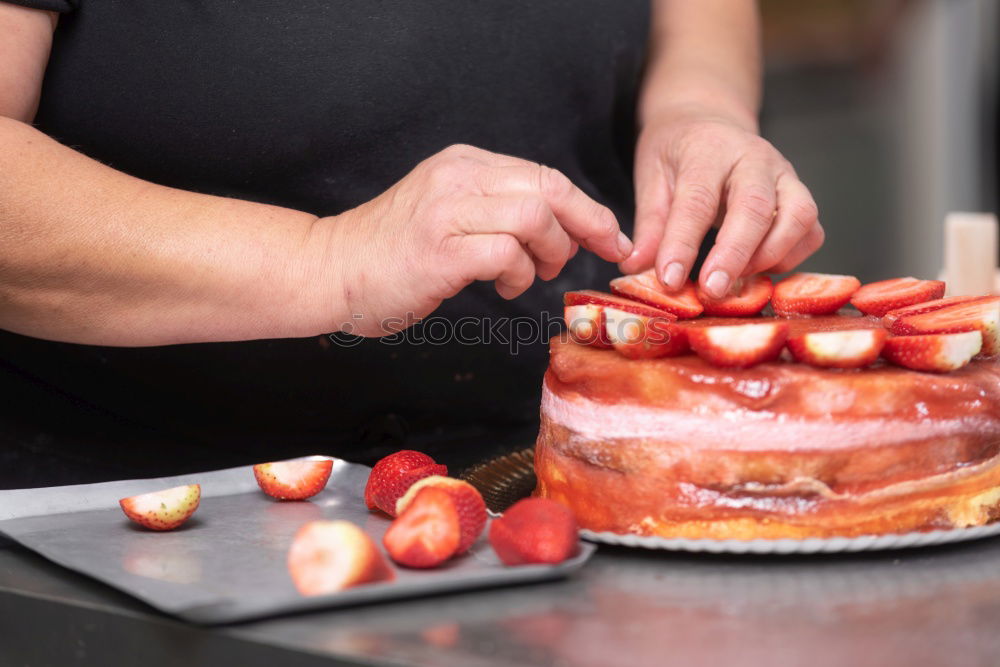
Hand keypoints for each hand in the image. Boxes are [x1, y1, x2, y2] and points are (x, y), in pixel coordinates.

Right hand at [319, 144, 631, 336]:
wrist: (331, 269)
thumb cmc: (392, 251)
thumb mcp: (447, 209)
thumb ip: (496, 208)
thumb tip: (561, 229)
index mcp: (463, 163)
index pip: (544, 174)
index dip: (587, 207)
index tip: (610, 236)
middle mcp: (458, 178)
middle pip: (550, 188)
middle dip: (588, 225)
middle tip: (599, 254)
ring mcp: (447, 212)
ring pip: (535, 217)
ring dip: (550, 253)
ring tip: (534, 276)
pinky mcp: (440, 250)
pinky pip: (507, 254)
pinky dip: (520, 274)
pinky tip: (506, 287)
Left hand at [619, 106, 822, 297]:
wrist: (710, 121)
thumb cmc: (678, 153)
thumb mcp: (652, 178)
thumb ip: (648, 226)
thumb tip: (636, 268)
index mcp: (708, 150)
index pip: (698, 200)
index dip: (683, 244)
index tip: (670, 280)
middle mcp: (755, 159)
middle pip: (755, 208)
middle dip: (734, 255)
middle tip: (712, 291)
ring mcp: (785, 176)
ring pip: (798, 217)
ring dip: (769, 257)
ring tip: (736, 279)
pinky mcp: (802, 196)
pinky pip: (811, 232)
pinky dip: (791, 258)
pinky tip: (759, 271)